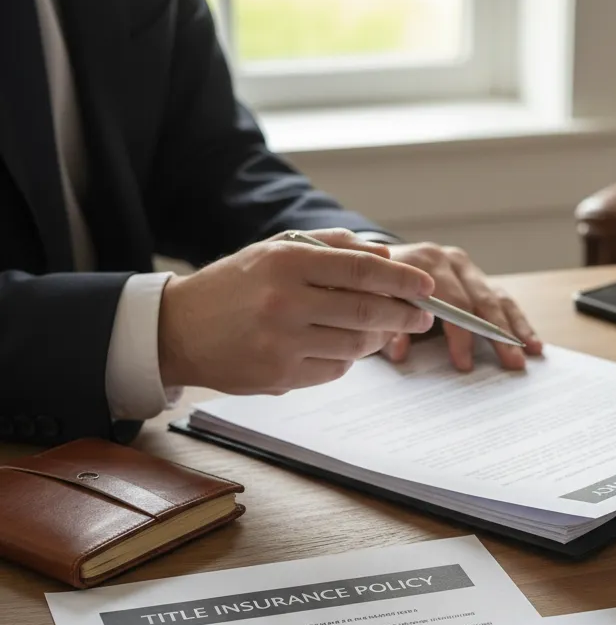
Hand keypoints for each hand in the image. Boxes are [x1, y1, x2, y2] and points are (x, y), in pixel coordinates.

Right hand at [157, 229, 434, 392]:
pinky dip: (347, 359)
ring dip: (378, 338)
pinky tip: (340, 347)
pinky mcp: (280, 376)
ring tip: (383, 329)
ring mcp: (282, 342)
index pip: (362, 271)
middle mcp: (285, 301)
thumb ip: (332, 248)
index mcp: (286, 262)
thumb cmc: (236, 285)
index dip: (403, 281)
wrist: (179, 329)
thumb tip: (386, 258)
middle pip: (367, 311)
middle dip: (405, 315)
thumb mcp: (276, 250)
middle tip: (423, 316)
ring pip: (356, 345)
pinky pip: (335, 370)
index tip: (427, 287)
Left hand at [377, 243, 542, 370]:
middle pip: (480, 300)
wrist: (378, 261)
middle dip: (496, 335)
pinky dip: (518, 323)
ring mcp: (468, 269)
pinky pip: (503, 301)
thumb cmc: (376, 289)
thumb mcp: (375, 306)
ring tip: (531, 353)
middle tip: (511, 362)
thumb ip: (387, 327)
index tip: (465, 362)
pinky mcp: (479, 279)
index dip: (459, 334)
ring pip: (497, 299)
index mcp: (423, 262)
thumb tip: (400, 352)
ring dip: (515, 329)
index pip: (450, 301)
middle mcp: (450, 260)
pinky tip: (533, 343)